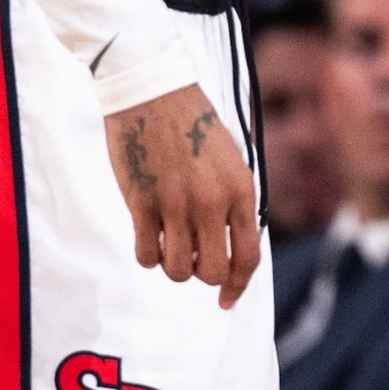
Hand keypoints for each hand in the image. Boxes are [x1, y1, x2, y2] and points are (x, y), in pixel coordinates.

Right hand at [103, 84, 260, 308]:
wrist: (153, 90)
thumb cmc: (193, 122)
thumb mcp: (230, 159)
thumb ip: (234, 201)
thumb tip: (232, 245)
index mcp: (240, 189)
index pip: (247, 256)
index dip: (237, 285)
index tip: (227, 299)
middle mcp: (211, 201)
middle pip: (211, 271)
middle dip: (202, 274)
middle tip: (191, 259)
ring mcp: (174, 203)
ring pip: (177, 269)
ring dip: (172, 266)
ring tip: (169, 245)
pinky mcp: (141, 202)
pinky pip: (146, 253)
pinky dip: (148, 255)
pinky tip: (149, 238)